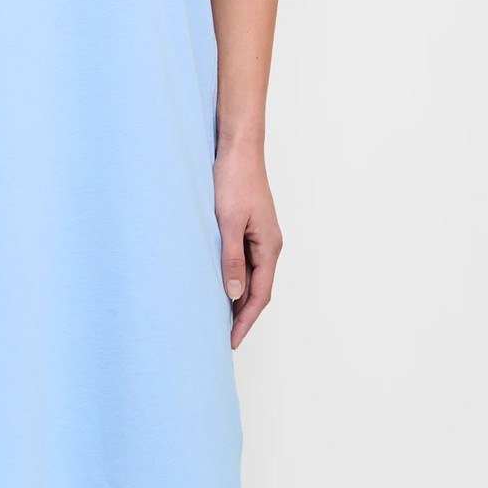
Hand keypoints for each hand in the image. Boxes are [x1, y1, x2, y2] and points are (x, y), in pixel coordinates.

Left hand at [213, 147, 282, 347]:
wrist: (237, 147)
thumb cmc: (234, 179)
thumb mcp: (228, 222)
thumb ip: (231, 258)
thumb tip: (234, 293)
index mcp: (269, 246)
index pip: (260, 293)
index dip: (246, 319)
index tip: (232, 340)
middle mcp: (268, 243)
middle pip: (258, 288)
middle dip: (242, 314)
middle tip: (224, 336)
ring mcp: (259, 234)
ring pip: (250, 274)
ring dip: (237, 295)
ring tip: (218, 316)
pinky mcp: (248, 225)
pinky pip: (243, 259)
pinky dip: (233, 275)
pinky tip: (218, 280)